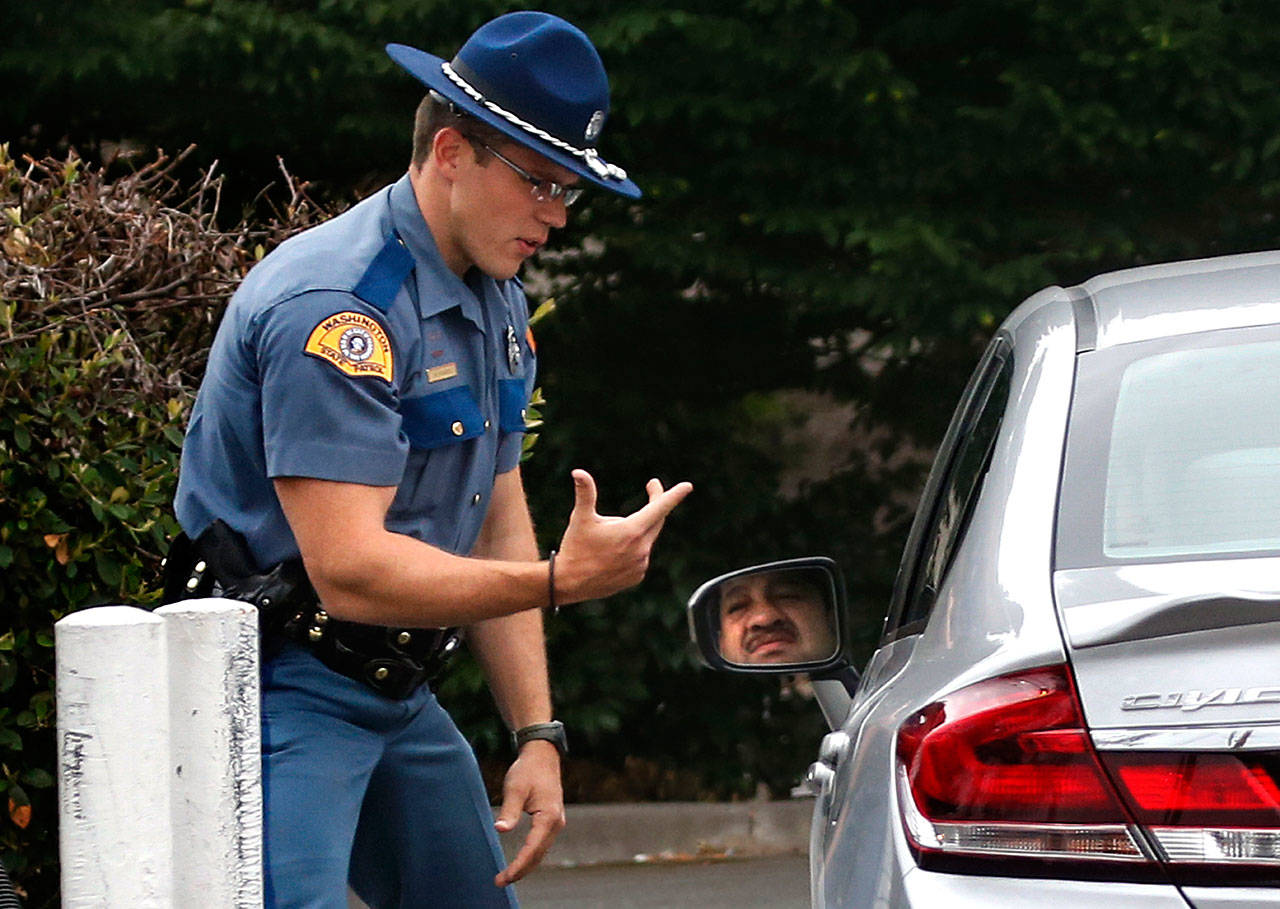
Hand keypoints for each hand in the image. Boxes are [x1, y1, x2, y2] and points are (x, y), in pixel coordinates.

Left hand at [492, 740, 565, 887]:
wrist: (542, 756)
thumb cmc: (527, 770)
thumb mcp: (515, 789)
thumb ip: (509, 811)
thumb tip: (500, 830)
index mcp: (549, 816)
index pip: (532, 849)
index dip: (518, 865)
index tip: (503, 877)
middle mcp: (556, 823)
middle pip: (538, 855)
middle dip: (520, 871)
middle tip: (500, 882)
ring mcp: (556, 823)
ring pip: (541, 852)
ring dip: (525, 866)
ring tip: (506, 877)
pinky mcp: (551, 821)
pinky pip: (541, 845)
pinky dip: (530, 856)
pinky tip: (519, 862)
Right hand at [555, 470, 692, 603]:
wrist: (570, 583)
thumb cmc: (575, 547)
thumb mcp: (580, 518)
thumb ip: (585, 493)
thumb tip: (578, 471)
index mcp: (632, 531)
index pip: (660, 508)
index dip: (674, 495)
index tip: (688, 486)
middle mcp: (641, 548)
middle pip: (657, 520)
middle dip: (656, 503)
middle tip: (652, 486)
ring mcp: (641, 565)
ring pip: (646, 538)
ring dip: (637, 529)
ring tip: (610, 535)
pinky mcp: (637, 576)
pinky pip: (641, 555)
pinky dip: (634, 547)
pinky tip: (613, 553)